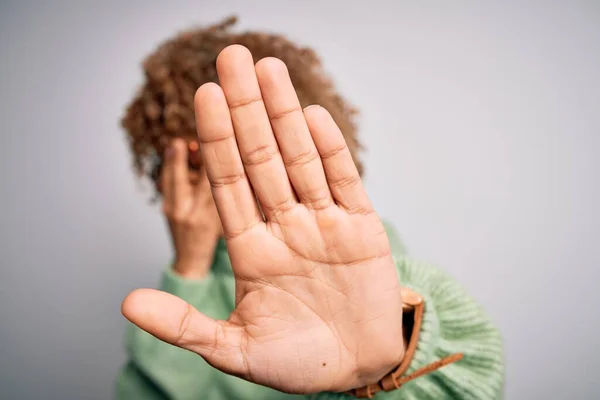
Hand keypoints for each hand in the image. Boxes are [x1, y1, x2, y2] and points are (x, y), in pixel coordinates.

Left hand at [122, 45, 403, 393]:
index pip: (230, 183)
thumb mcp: (236, 350)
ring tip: (269, 70)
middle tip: (232, 59)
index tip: (203, 96)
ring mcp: (323, 223)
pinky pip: (344, 181)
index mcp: (252, 249)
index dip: (216, 141)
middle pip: (260, 157)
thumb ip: (185, 324)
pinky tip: (311, 116)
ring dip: (284, 114)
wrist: (358, 368)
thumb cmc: (298, 363)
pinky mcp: (361, 227)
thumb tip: (128, 302)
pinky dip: (329, 150)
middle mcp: (285, 226)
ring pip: (300, 158)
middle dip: (245, 109)